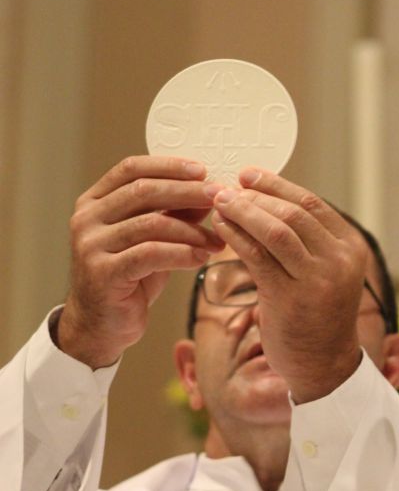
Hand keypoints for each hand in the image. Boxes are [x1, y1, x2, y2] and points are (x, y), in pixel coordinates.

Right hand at [60, 156, 225, 367]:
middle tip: (219, 198)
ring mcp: (90, 245)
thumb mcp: (153, 237)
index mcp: (95, 202)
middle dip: (188, 192)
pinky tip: (201, 258)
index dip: (169, 166)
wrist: (101, 324)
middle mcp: (87, 219)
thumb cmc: (130, 276)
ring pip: (151, 223)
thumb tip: (208, 190)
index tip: (203, 170)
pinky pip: (150, 254)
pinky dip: (182, 253)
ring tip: (218, 240)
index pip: (131, 169)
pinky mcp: (102, 272)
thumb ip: (174, 212)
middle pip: (143, 191)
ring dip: (192, 230)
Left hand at [210, 168, 367, 402]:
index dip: (277, 186)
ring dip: (243, 211)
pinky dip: (236, 237)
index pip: (312, 204)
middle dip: (256, 195)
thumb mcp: (325, 273)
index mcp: (351, 248)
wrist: (324, 368)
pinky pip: (257, 256)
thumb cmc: (318, 318)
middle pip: (294, 212)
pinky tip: (220, 229)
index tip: (249, 175)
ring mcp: (317, 279)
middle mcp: (339, 260)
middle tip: (226, 187)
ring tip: (218, 202)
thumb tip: (269, 203)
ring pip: (276, 229)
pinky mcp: (290, 298)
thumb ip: (308, 242)